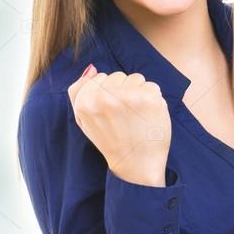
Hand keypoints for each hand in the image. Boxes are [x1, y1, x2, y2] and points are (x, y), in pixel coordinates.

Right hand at [67, 64, 170, 186]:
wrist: (135, 164)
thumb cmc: (110, 141)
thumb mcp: (83, 120)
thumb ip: (79, 92)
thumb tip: (92, 69)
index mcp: (85, 102)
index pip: (100, 77)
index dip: (108, 94)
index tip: (112, 112)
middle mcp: (104, 97)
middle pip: (118, 76)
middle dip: (123, 91)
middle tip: (125, 116)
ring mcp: (128, 96)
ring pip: (136, 78)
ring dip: (139, 93)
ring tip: (136, 116)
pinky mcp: (149, 99)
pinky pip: (152, 86)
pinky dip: (153, 99)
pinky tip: (148, 116)